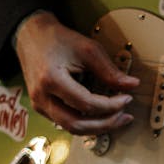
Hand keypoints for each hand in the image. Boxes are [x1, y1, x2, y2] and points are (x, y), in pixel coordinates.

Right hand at [15, 11, 139, 134]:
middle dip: (105, 124)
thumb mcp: (88, 50)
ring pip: (71, 128)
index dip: (111, 106)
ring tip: (117, 118)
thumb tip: (132, 85)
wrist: (31, 35)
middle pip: (77, 125)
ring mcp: (39, 104)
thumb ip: (110, 71)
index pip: (87, 105)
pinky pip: (65, 123)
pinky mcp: (41, 107)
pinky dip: (86, 123)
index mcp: (51, 79)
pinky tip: (101, 116)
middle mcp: (41, 96)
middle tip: (124, 116)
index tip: (127, 99)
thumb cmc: (58, 40)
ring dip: (97, 127)